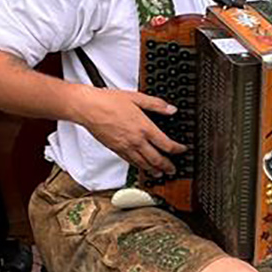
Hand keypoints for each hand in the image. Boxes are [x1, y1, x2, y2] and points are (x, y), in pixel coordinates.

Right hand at [71, 86, 186, 176]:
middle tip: (173, 170)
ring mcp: (126, 147)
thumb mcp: (137, 97)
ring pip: (144, 164)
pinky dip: (139, 167)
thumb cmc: (109, 101)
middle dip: (168, 166)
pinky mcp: (116, 150)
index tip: (182, 150)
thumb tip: (171, 109)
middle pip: (157, 159)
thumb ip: (156, 104)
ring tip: (160, 174)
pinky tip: (141, 167)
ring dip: (154, 171)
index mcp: (144, 128)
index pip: (166, 144)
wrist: (89, 108)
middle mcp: (136, 141)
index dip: (178, 149)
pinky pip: (131, 162)